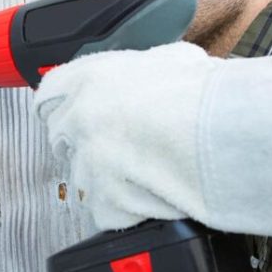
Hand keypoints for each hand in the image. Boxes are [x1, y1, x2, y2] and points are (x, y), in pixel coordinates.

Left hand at [34, 42, 215, 230]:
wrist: (221, 133)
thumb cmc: (203, 95)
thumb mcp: (171, 60)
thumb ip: (143, 70)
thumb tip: (148, 76)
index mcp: (90, 79)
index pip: (50, 95)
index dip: (61, 107)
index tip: (72, 116)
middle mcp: (79, 119)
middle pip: (61, 139)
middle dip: (85, 146)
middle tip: (119, 149)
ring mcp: (88, 162)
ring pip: (84, 178)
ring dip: (108, 180)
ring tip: (148, 175)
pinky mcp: (104, 200)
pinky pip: (106, 211)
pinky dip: (126, 210)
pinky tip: (152, 197)